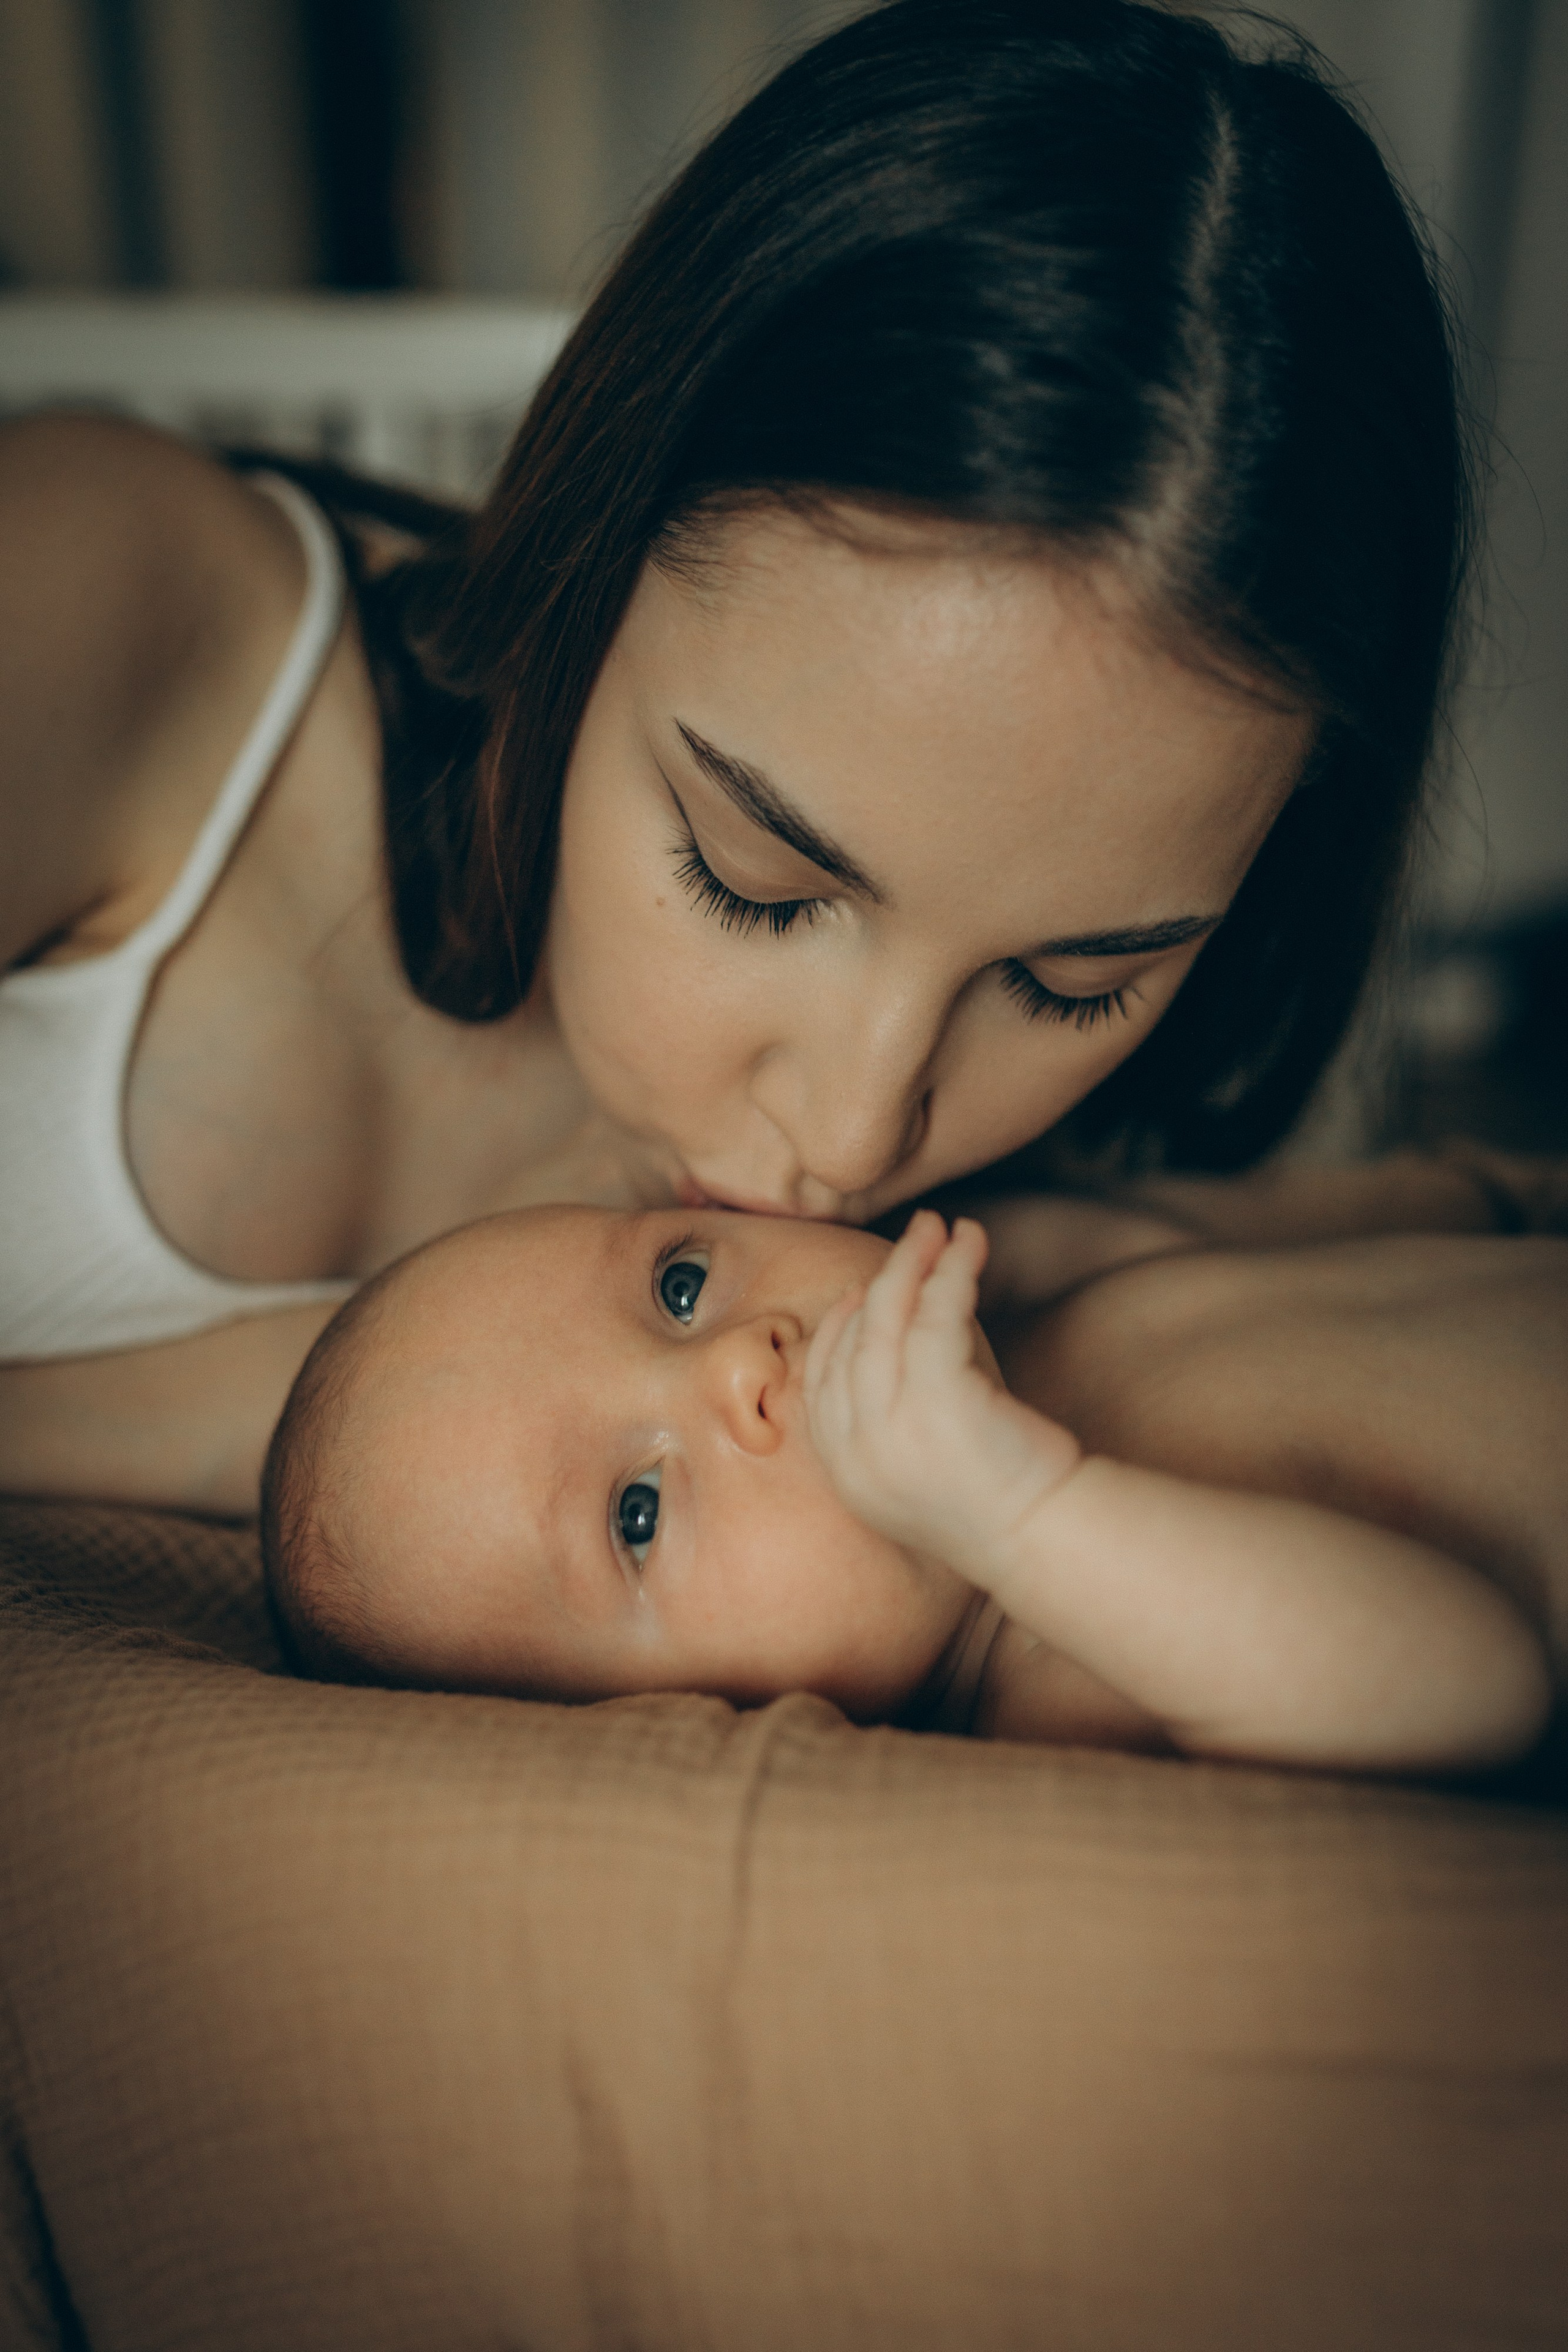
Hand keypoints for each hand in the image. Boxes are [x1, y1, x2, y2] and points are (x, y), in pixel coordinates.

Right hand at [804, 1210, 1081, 1586]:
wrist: (1041, 1539)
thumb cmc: (997, 1503)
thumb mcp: (916, 1470)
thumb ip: (889, 1421)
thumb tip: (889, 1342)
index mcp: (845, 1471)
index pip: (821, 1381)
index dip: (841, 1327)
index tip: (865, 1294)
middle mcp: (857, 1450)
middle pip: (853, 1339)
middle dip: (883, 1277)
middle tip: (914, 1236)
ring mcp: (892, 1426)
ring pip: (889, 1319)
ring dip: (914, 1260)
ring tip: (940, 1226)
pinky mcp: (939, 1400)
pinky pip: (936, 1316)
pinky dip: (952, 1271)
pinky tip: (969, 1246)